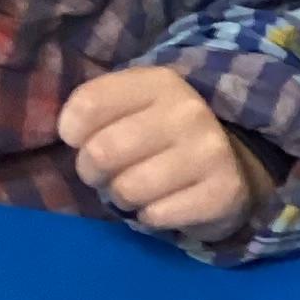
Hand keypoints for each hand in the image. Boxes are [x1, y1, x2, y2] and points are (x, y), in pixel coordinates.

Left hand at [57, 68, 268, 241]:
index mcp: (161, 82)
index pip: (89, 104)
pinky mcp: (222, 193)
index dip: (72, 131)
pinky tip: (165, 204)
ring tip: (138, 190)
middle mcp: (189, 112)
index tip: (82, 139)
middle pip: (102, 151)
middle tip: (107, 173)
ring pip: (127, 189)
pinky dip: (151, 217)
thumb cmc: (163, 135)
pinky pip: (156, 216)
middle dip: (93, 171)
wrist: (232, 167)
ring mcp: (209, 153)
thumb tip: (66, 132)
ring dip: (123, 197)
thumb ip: (95, 106)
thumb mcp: (133, 105)